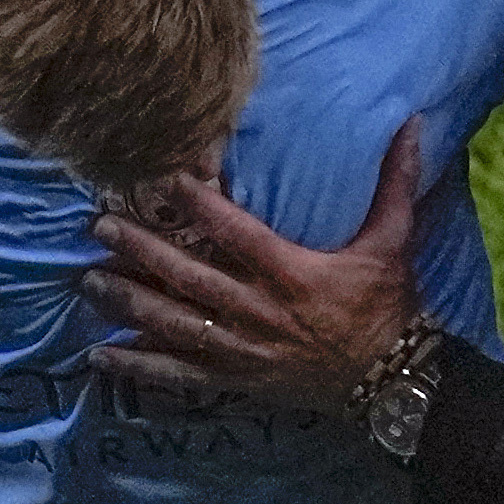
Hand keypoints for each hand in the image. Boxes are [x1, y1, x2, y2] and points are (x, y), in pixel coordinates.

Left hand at [85, 121, 429, 409]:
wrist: (391, 380)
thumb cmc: (387, 306)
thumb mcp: (393, 242)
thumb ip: (397, 183)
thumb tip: (414, 123)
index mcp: (291, 274)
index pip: (236, 234)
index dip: (199, 206)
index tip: (163, 179)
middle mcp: (259, 312)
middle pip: (189, 278)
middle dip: (142, 251)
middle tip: (101, 227)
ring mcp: (244, 351)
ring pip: (176, 325)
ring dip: (130, 303)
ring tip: (89, 282)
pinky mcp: (238, 380)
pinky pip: (180, 376)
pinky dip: (141, 366)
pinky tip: (103, 355)